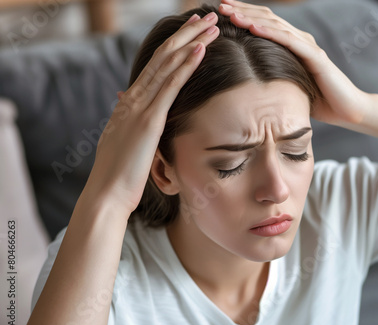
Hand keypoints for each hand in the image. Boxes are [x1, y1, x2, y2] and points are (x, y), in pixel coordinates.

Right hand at [84, 12, 219, 213]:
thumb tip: (129, 105)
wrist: (106, 194)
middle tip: (207, 16)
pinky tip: (200, 49)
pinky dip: (186, 66)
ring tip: (211, 23)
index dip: (175, 45)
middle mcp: (133, 99)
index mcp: (129, 104)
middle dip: (186, 33)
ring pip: (167, 64)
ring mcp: (140, 107)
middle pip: (163, 57)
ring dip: (191, 41)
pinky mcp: (149, 120)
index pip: (155, 66)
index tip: (192, 31)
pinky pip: (170, 87)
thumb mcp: (126, 142)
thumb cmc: (119, 175)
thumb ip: (131, 121)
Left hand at [218, 0, 368, 125]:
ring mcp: (308, 46)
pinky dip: (270, 34)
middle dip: (242, 10)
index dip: (244, 15)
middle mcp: (300, 40)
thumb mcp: (288, 85)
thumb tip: (248, 81)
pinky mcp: (315, 57)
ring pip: (276, 26)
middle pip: (267, 19)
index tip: (222, 12)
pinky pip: (289, 42)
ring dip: (251, 18)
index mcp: (292, 44)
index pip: (264, 24)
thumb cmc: (318, 99)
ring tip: (230, 14)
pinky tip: (253, 28)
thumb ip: (273, 76)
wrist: (348, 109)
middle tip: (220, 6)